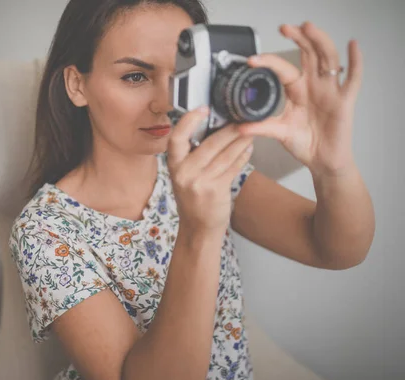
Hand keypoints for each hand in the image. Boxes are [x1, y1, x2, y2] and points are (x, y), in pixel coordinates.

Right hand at [167, 107, 252, 236]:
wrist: (197, 227)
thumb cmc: (193, 197)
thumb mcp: (185, 174)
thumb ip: (194, 154)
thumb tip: (216, 126)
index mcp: (174, 165)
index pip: (176, 138)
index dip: (189, 121)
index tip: (203, 108)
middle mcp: (184, 173)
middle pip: (210, 144)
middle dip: (229, 129)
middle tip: (242, 117)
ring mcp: (200, 182)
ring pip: (225, 154)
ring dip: (240, 140)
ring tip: (250, 130)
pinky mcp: (216, 190)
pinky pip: (233, 167)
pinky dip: (243, 156)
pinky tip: (249, 148)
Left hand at [238, 22, 362, 177]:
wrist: (321, 161)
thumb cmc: (304, 143)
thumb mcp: (279, 132)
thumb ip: (261, 127)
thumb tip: (239, 127)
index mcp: (297, 90)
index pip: (283, 69)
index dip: (270, 62)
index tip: (253, 60)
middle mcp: (314, 86)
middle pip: (308, 54)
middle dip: (298, 38)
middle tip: (285, 28)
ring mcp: (330, 91)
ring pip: (328, 59)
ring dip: (319, 41)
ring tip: (309, 28)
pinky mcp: (345, 101)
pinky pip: (353, 79)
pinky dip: (355, 61)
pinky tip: (352, 46)